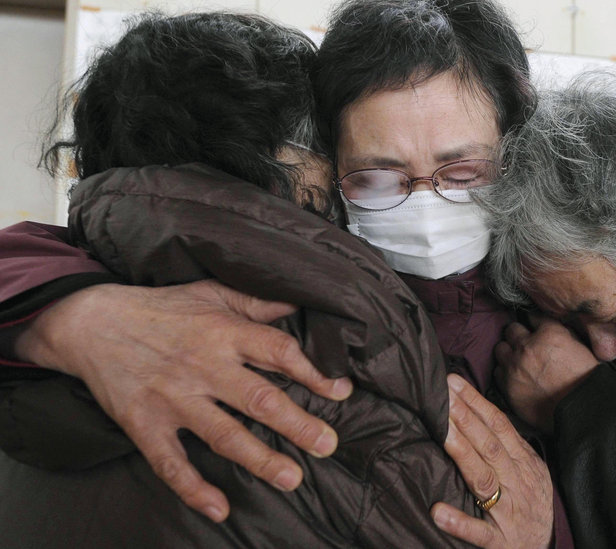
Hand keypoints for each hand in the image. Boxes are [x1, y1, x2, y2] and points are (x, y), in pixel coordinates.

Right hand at [14, 280, 352, 521]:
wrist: (91, 323)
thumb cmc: (160, 308)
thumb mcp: (210, 293)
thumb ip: (255, 302)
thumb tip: (296, 304)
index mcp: (224, 333)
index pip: (278, 352)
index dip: (313, 373)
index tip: (340, 392)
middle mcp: (204, 367)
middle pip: (258, 399)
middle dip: (297, 424)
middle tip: (328, 445)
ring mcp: (174, 398)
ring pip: (223, 434)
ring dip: (259, 459)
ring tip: (292, 478)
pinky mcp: (146, 424)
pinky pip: (171, 462)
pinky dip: (193, 487)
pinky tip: (219, 508)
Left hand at [431, 374, 552, 548]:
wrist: (547, 548)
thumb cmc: (532, 503)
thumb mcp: (530, 469)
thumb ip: (507, 445)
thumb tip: (480, 413)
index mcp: (523, 463)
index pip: (498, 426)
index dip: (476, 403)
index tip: (454, 383)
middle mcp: (516, 483)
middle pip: (489, 445)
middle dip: (465, 418)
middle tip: (443, 395)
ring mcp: (507, 512)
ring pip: (483, 479)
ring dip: (462, 453)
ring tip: (441, 431)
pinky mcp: (498, 541)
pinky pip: (478, 531)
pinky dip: (459, 521)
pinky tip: (438, 511)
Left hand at [494, 316, 597, 431]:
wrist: (581, 412)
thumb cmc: (586, 381)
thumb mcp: (581, 348)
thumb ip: (562, 334)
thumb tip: (548, 329)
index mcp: (549, 334)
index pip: (532, 317)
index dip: (535, 323)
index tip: (536, 329)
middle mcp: (527, 346)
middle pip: (511, 329)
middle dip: (518, 335)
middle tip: (525, 344)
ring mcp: (514, 366)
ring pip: (500, 348)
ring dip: (508, 352)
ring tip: (518, 361)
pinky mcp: (507, 386)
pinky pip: (497, 371)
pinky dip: (505, 372)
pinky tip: (515, 376)